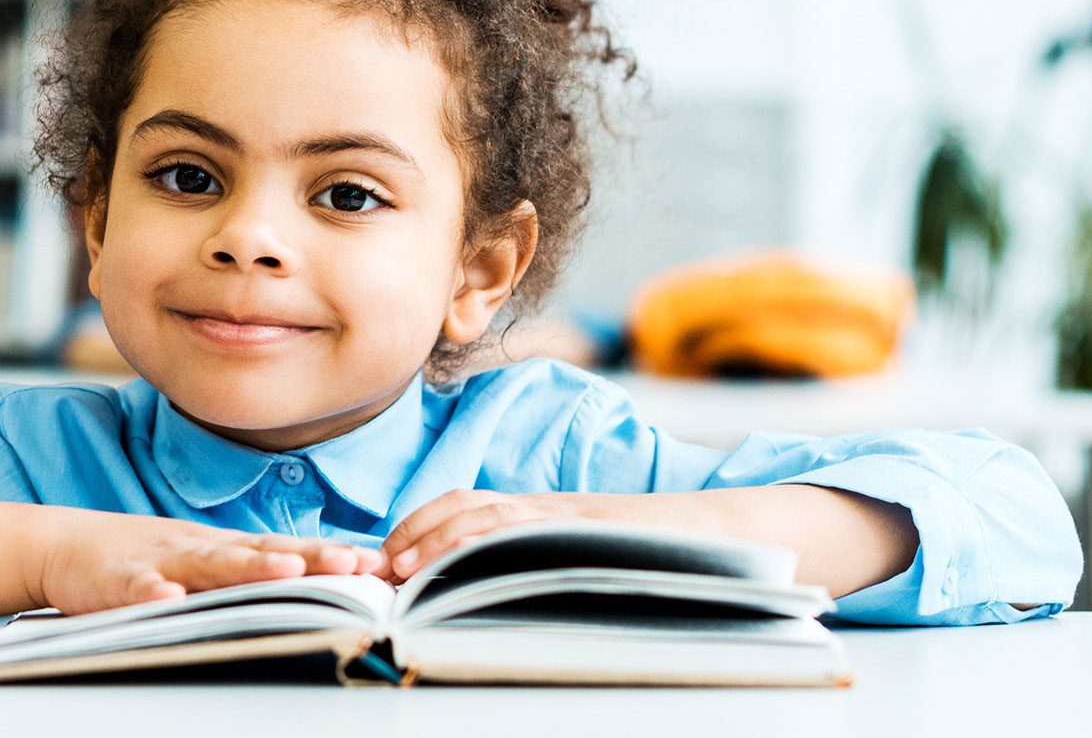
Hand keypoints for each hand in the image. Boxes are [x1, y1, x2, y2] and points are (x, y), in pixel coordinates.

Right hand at [32, 509, 385, 615]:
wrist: (63, 545)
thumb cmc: (139, 560)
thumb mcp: (198, 564)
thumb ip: (243, 574)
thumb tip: (306, 587)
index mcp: (221, 549)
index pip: (284, 549)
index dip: (329, 556)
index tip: (378, 564)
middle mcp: (198, 548)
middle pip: (259, 551)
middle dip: (309, 558)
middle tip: (354, 565)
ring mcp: (159, 560)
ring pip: (208, 563)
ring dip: (247, 567)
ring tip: (286, 571)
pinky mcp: (116, 578)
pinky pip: (136, 586)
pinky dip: (150, 592)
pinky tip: (166, 599)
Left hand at [379, 489, 639, 580]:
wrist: (710, 533)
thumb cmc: (643, 550)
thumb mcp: (575, 551)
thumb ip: (530, 558)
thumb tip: (477, 588)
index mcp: (534, 513)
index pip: (462, 504)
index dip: (417, 525)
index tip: (385, 555)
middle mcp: (541, 508)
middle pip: (462, 503)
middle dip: (413, 530)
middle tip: (381, 566)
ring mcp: (562, 517)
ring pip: (486, 514)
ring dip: (438, 540)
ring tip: (405, 569)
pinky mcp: (586, 531)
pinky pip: (531, 531)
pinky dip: (492, 541)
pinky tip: (466, 559)